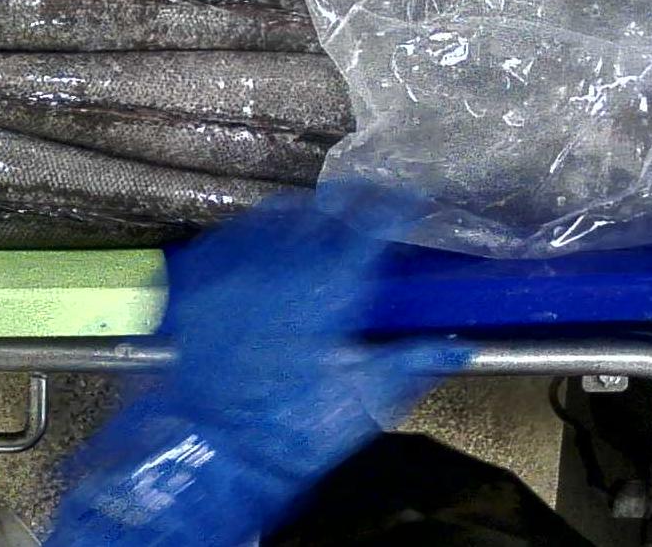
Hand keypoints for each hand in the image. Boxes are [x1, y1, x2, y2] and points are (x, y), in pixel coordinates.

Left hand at [48, 194, 466, 545]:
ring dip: (305, 214)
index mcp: (329, 286)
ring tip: (321, 223)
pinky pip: (232, 233)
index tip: (411, 200)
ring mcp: (233, 264)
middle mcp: (280, 262)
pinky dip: (258, 232)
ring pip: (276, 214)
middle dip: (353, 205)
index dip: (397, 205)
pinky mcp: (196, 276)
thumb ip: (411, 363)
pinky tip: (267, 246)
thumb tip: (455, 344)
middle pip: (325, 208)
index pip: (372, 221)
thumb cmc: (290, 431)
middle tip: (371, 211)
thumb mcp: (364, 403)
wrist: (210, 450)